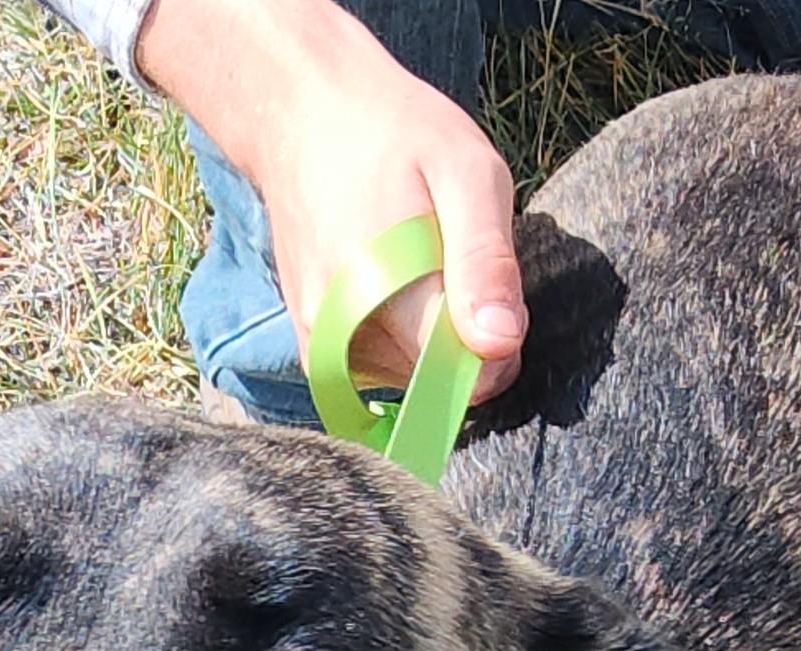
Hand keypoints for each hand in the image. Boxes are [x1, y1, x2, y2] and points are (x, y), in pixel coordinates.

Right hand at [138, 0, 523, 396]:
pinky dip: (403, 343)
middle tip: (451, 258)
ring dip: (430, 336)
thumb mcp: (464, 171)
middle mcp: (342, 340)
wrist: (300, 115)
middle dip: (462, 337)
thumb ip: (484, 260)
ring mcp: (321, 353)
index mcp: (384, 298)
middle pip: (440, 385)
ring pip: (413, 385)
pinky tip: (393, 285)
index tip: (488, 284)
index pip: (467, 378)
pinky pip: (383, 377)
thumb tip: (499, 343)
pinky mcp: (315, 356)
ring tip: (416, 262)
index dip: (496, 340)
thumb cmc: (392, 133)